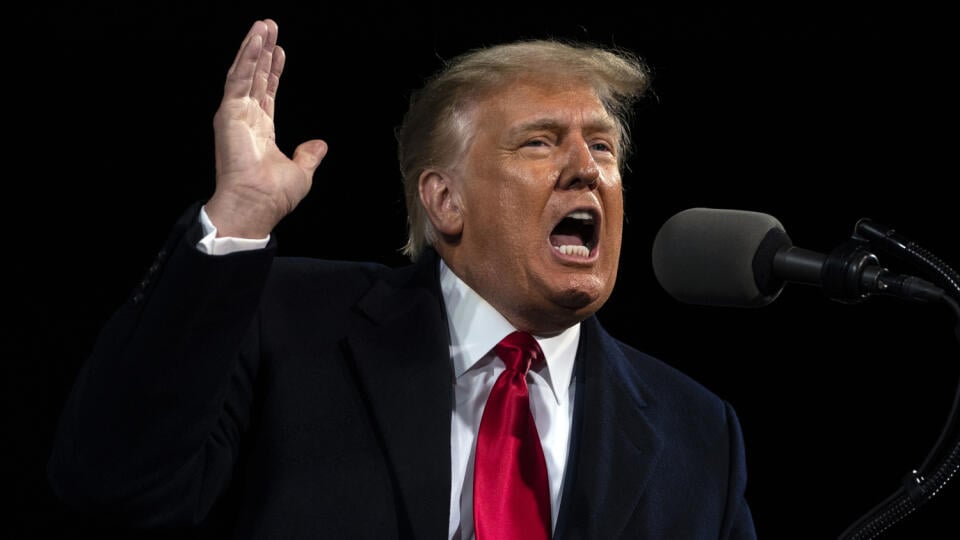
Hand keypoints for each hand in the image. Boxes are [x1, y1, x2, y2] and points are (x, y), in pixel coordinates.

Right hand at [205, 19, 327, 237]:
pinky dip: (247, 59)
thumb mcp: (301, 172)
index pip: (267, 93)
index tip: (281, 51)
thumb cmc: (273, 195)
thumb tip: (320, 145)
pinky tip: (256, 41)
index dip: (274, 71)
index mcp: (260, 130)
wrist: (257, 204)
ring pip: (244, 73)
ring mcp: (235, 115)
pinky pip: (238, 80)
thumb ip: (308, 155)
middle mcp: (246, 119)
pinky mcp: (228, 113)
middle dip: (263, 51)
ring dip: (253, 47)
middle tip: (269, 26)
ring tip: (263, 25)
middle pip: (255, 77)